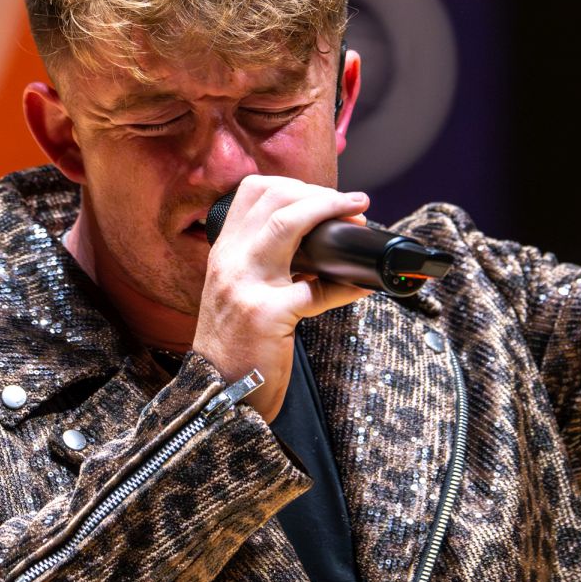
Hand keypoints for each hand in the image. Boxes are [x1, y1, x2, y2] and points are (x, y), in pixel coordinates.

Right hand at [190, 176, 373, 421]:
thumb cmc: (237, 347)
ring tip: (358, 216)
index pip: (251, 192)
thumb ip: (264, 265)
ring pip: (288, 224)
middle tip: (351, 205)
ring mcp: (245, 285)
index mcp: (223, 253)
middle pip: (273, 198)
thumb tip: (318, 246)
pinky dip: (347, 285)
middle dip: (319, 193)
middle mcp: (228, 262)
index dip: (294, 185)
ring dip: (331, 212)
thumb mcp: (238, 294)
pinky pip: (318, 290)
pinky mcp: (266, 315)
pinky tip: (363, 285)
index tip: (323, 196)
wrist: (217, 395)